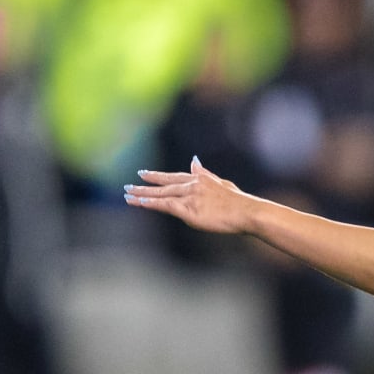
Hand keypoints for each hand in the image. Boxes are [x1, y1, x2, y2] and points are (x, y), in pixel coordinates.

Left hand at [123, 156, 251, 233]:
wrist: (245, 211)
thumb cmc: (238, 201)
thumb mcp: (222, 183)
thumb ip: (205, 173)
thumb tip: (194, 162)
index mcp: (199, 179)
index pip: (173, 177)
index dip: (157, 176)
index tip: (143, 173)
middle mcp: (191, 185)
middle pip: (163, 185)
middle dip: (145, 185)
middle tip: (128, 185)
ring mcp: (189, 197)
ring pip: (161, 195)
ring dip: (143, 195)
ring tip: (128, 195)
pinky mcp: (189, 210)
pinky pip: (165, 206)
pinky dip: (152, 203)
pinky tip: (140, 202)